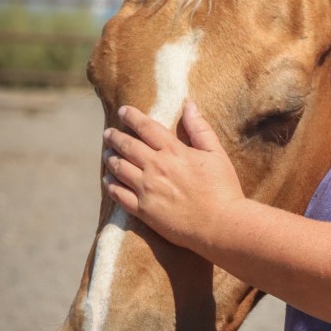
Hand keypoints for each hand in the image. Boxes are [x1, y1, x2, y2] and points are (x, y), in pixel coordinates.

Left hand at [103, 101, 243, 252]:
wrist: (220, 225)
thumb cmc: (223, 188)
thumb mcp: (216, 154)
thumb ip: (200, 129)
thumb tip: (189, 105)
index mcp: (174, 151)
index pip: (146, 127)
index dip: (132, 117)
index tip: (124, 111)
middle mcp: (156, 167)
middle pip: (127, 146)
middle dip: (115, 137)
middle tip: (108, 133)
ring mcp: (147, 189)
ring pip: (119, 168)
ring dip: (110, 158)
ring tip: (107, 154)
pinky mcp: (144, 210)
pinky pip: (119, 195)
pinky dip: (111, 186)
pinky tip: (107, 181)